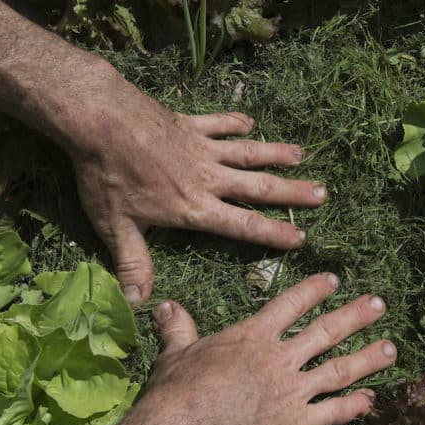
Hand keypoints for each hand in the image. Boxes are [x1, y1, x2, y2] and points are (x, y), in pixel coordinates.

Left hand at [69, 68, 327, 303]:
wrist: (103, 120)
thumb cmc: (108, 176)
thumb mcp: (116, 226)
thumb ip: (133, 263)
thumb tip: (140, 304)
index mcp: (194, 207)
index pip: (242, 225)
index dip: (272, 233)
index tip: (302, 238)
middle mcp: (208, 178)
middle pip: (258, 187)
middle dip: (292, 192)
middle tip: (322, 193)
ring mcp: (202, 148)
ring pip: (248, 154)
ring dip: (276, 155)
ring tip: (302, 157)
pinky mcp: (190, 123)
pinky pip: (219, 123)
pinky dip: (236, 123)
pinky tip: (251, 123)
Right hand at [145, 273, 396, 424]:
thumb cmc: (180, 390)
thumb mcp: (176, 353)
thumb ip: (177, 328)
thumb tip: (163, 306)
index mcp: (254, 335)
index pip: (291, 304)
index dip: (314, 290)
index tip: (334, 280)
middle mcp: (281, 357)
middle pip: (327, 331)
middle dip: (356, 316)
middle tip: (380, 304)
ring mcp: (294, 390)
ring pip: (339, 369)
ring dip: (368, 358)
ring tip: (391, 348)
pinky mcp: (298, 423)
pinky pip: (333, 412)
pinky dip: (354, 406)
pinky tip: (371, 400)